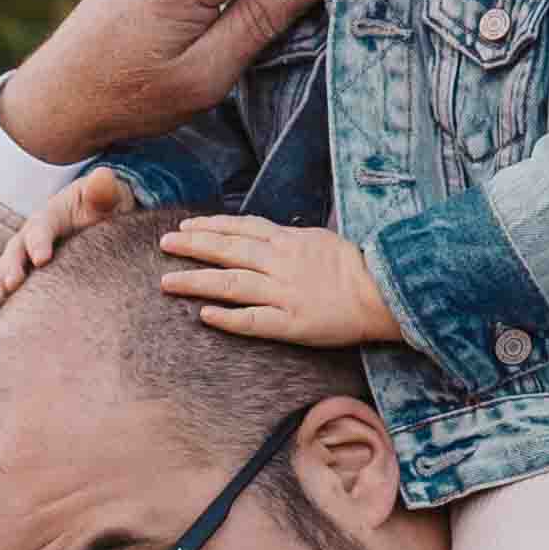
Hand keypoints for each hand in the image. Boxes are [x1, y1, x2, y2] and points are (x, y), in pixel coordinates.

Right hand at [0, 167, 138, 307]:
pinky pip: (7, 281)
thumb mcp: (109, 196)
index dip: (39, 241)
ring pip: (6, 265)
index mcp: (54, 213)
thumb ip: (104, 191)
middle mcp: (34, 232)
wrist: (102, 220)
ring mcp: (27, 253)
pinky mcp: (28, 271)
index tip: (41, 259)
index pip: (42, 226)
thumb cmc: (106, 207)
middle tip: (12, 283)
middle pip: (17, 247)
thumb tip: (103, 176)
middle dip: (12, 265)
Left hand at [157, 215, 401, 347]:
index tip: (186, 226)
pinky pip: (252, 320)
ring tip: (167, 281)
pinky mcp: (291, 322)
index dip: (211, 226)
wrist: (384, 294)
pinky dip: (226, 317)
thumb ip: (289, 239)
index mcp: (289, 241)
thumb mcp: (320, 240)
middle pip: (228, 251)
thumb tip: (263, 236)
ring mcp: (284, 293)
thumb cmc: (356, 268)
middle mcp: (281, 263)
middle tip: (164, 243)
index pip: (241, 228)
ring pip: (231, 284)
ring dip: (196, 281)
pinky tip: (203, 316)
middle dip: (193, 246)